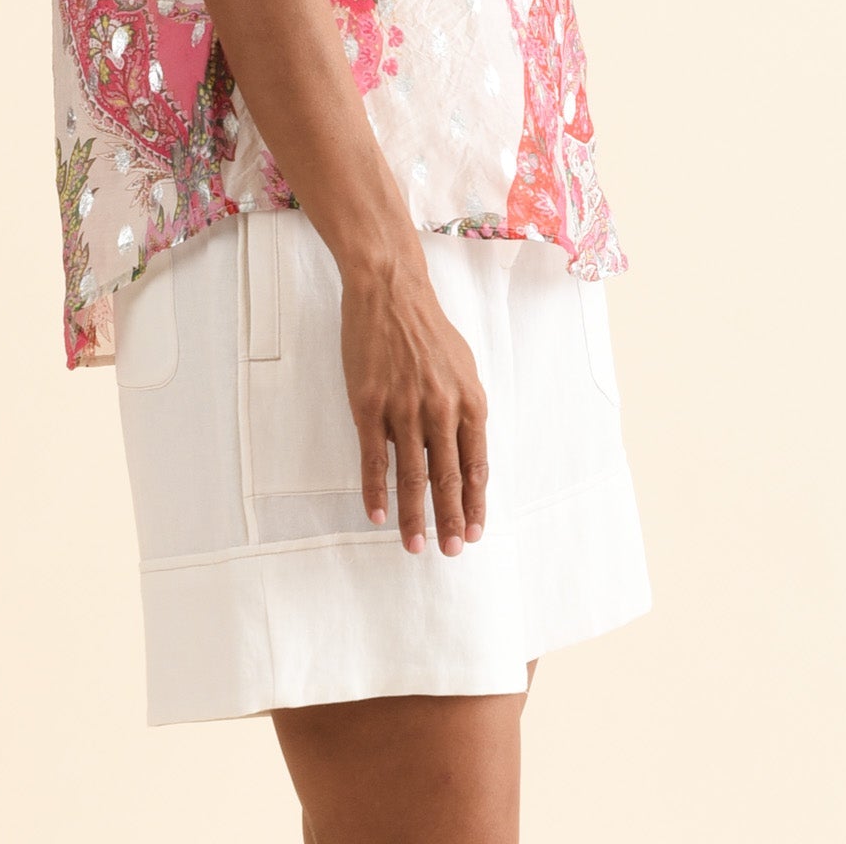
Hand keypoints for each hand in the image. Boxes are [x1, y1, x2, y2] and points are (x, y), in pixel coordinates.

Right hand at [338, 251, 488, 556]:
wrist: (390, 293)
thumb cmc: (427, 329)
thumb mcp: (462, 367)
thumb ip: (465, 410)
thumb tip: (466, 451)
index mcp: (469, 401)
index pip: (476, 466)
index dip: (476, 503)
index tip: (476, 531)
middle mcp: (440, 409)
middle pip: (448, 478)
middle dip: (451, 521)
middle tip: (452, 552)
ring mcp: (403, 409)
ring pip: (412, 476)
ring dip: (415, 516)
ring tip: (415, 546)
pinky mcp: (369, 405)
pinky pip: (374, 459)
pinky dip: (376, 491)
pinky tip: (379, 514)